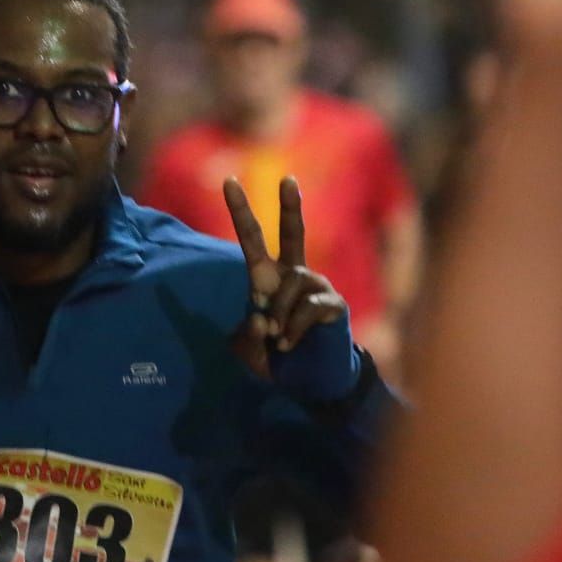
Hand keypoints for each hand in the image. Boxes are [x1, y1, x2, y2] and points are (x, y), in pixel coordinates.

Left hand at [224, 175, 346, 378]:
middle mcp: (294, 275)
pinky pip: (307, 307)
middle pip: (294, 234)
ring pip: (291, 283)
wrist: (310, 383)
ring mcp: (316, 287)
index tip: (228, 179)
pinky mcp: (333, 305)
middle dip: (290, 206)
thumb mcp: (248, 348)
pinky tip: (289, 343)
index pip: (253, 238)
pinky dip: (293, 328)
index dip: (241, 209)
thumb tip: (260, 318)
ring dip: (278, 313)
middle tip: (287, 178)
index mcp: (268, 277)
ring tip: (277, 339)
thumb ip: (247, 333)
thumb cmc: (276, 358)